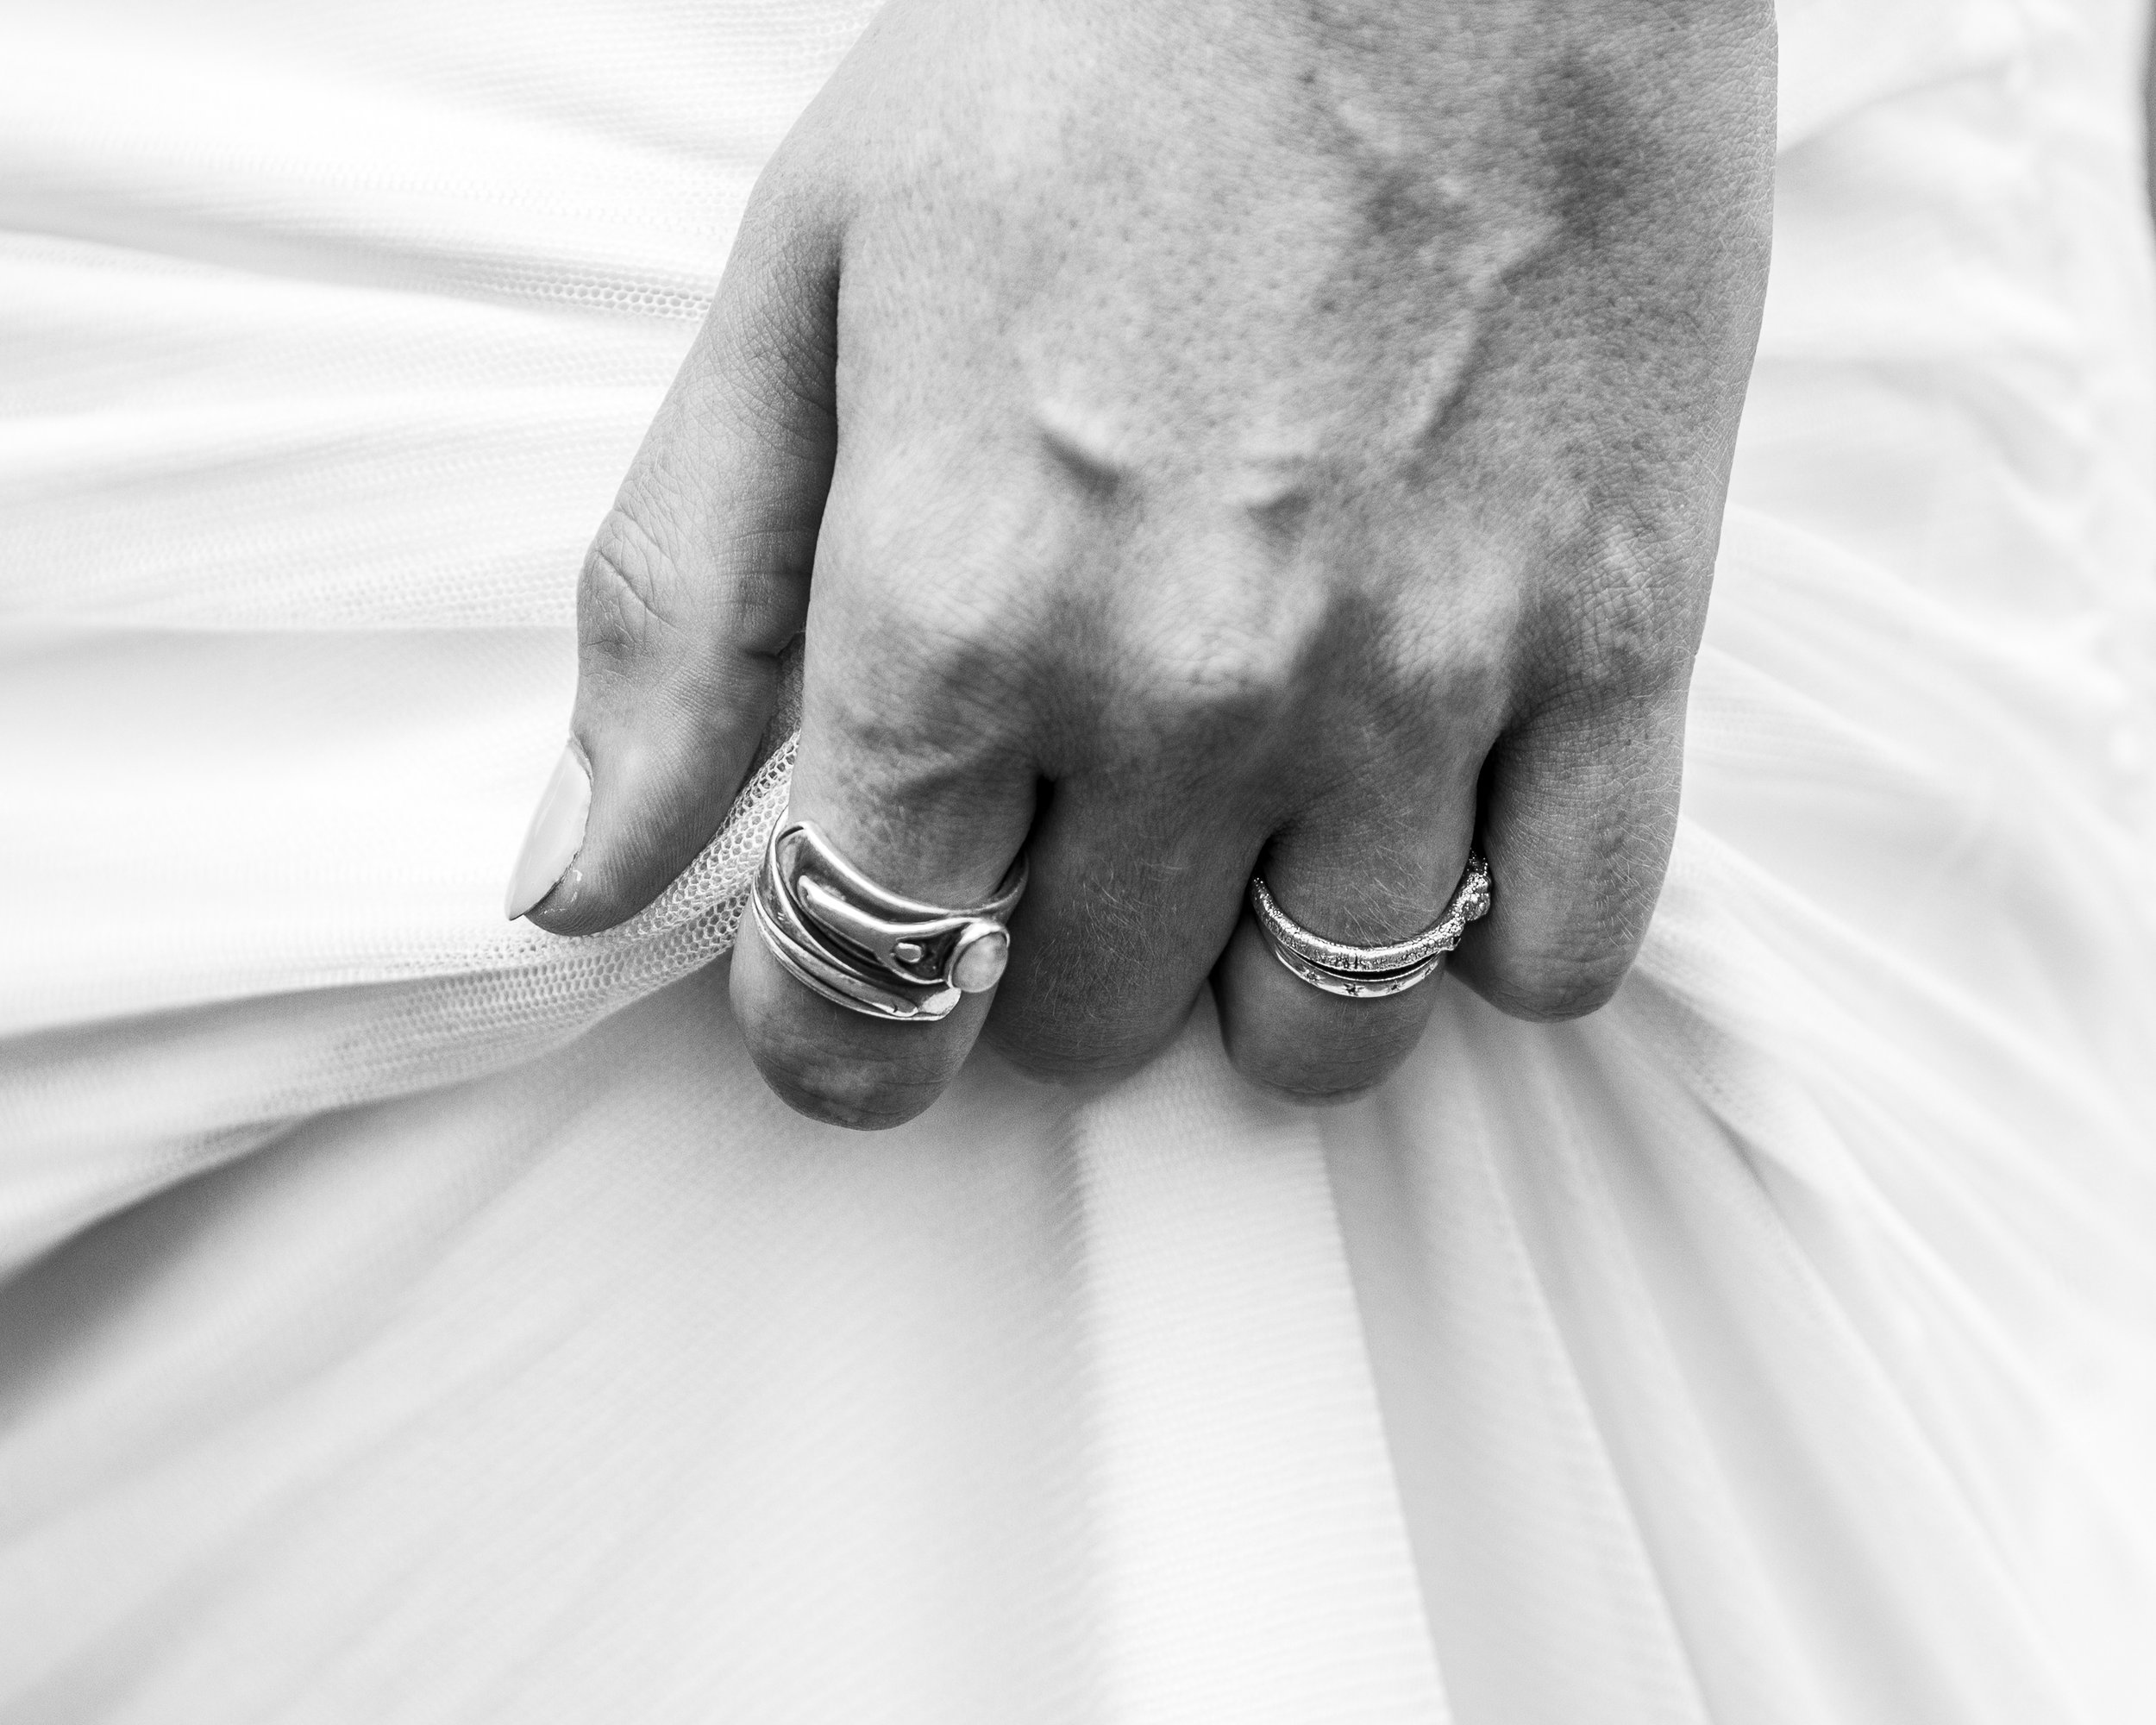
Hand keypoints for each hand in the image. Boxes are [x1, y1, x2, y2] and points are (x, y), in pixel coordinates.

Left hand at [508, 0, 1775, 1125]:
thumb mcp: (807, 285)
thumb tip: (576, 877)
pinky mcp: (1620, 634)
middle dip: (1048, 960)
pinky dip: (1492, 935)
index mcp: (954, 602)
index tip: (854, 998)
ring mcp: (1420, 677)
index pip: (856, 983)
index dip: (834, 1031)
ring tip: (1248, 832)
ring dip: (1255, 974)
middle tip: (1065, 822)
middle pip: (1092, 1023)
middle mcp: (1182, 683)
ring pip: (1326, 1027)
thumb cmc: (1102, 45)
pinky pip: (1567, 944)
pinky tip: (1436, 826)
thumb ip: (681, 607)